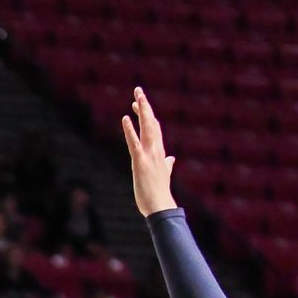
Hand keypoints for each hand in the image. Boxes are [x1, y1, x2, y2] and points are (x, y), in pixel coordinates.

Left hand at [121, 87, 177, 216]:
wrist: (159, 206)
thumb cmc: (159, 192)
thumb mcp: (164, 175)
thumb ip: (167, 165)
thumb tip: (172, 158)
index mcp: (160, 152)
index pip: (154, 128)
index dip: (147, 115)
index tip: (139, 103)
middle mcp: (156, 150)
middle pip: (151, 123)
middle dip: (145, 106)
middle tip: (138, 90)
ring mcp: (149, 155)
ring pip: (146, 129)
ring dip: (141, 112)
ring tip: (136, 97)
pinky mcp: (140, 162)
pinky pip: (134, 143)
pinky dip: (130, 130)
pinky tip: (125, 119)